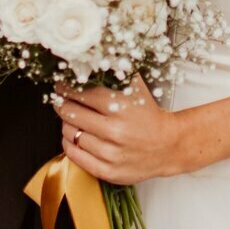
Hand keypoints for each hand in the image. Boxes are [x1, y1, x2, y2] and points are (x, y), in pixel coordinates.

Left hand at [52, 76, 194, 183]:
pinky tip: (74, 136)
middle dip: (62, 104)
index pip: (79, 93)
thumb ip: (115, 71)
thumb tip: (89, 57)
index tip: (61, 85)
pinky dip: (69, 143)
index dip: (65, 88)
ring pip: (69, 134)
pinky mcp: (107, 171)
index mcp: (120, 106)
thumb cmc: (148, 115)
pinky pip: (73, 155)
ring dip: (66, 124)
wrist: (168, 146)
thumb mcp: (135, 88)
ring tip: (72, 118)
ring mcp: (110, 153)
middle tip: (61, 100)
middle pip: (70, 113)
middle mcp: (114, 131)